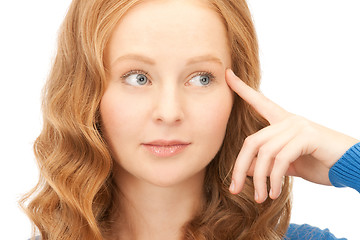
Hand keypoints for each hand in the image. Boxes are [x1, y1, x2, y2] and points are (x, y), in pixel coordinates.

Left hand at [226, 69, 358, 202]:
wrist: (351, 165)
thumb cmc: (320, 163)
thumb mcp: (288, 164)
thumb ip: (268, 164)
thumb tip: (246, 170)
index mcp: (283, 122)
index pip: (259, 102)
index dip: (242, 89)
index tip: (227, 75)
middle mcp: (288, 121)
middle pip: (252, 141)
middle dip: (239, 167)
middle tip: (234, 189)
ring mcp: (297, 127)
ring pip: (265, 152)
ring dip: (260, 179)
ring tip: (261, 197)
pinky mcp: (307, 137)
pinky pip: (281, 159)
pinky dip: (275, 179)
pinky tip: (274, 193)